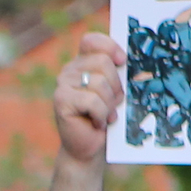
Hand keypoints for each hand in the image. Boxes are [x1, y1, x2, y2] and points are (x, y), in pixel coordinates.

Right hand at [50, 31, 121, 164]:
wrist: (89, 149)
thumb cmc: (106, 119)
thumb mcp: (115, 92)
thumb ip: (117, 74)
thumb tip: (129, 63)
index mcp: (83, 64)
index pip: (92, 41)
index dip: (109, 47)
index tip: (122, 62)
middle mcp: (70, 71)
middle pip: (103, 62)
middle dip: (116, 86)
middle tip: (113, 103)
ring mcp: (63, 85)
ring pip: (100, 83)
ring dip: (109, 104)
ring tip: (105, 116)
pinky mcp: (61, 101)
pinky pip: (92, 101)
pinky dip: (101, 115)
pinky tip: (96, 123)